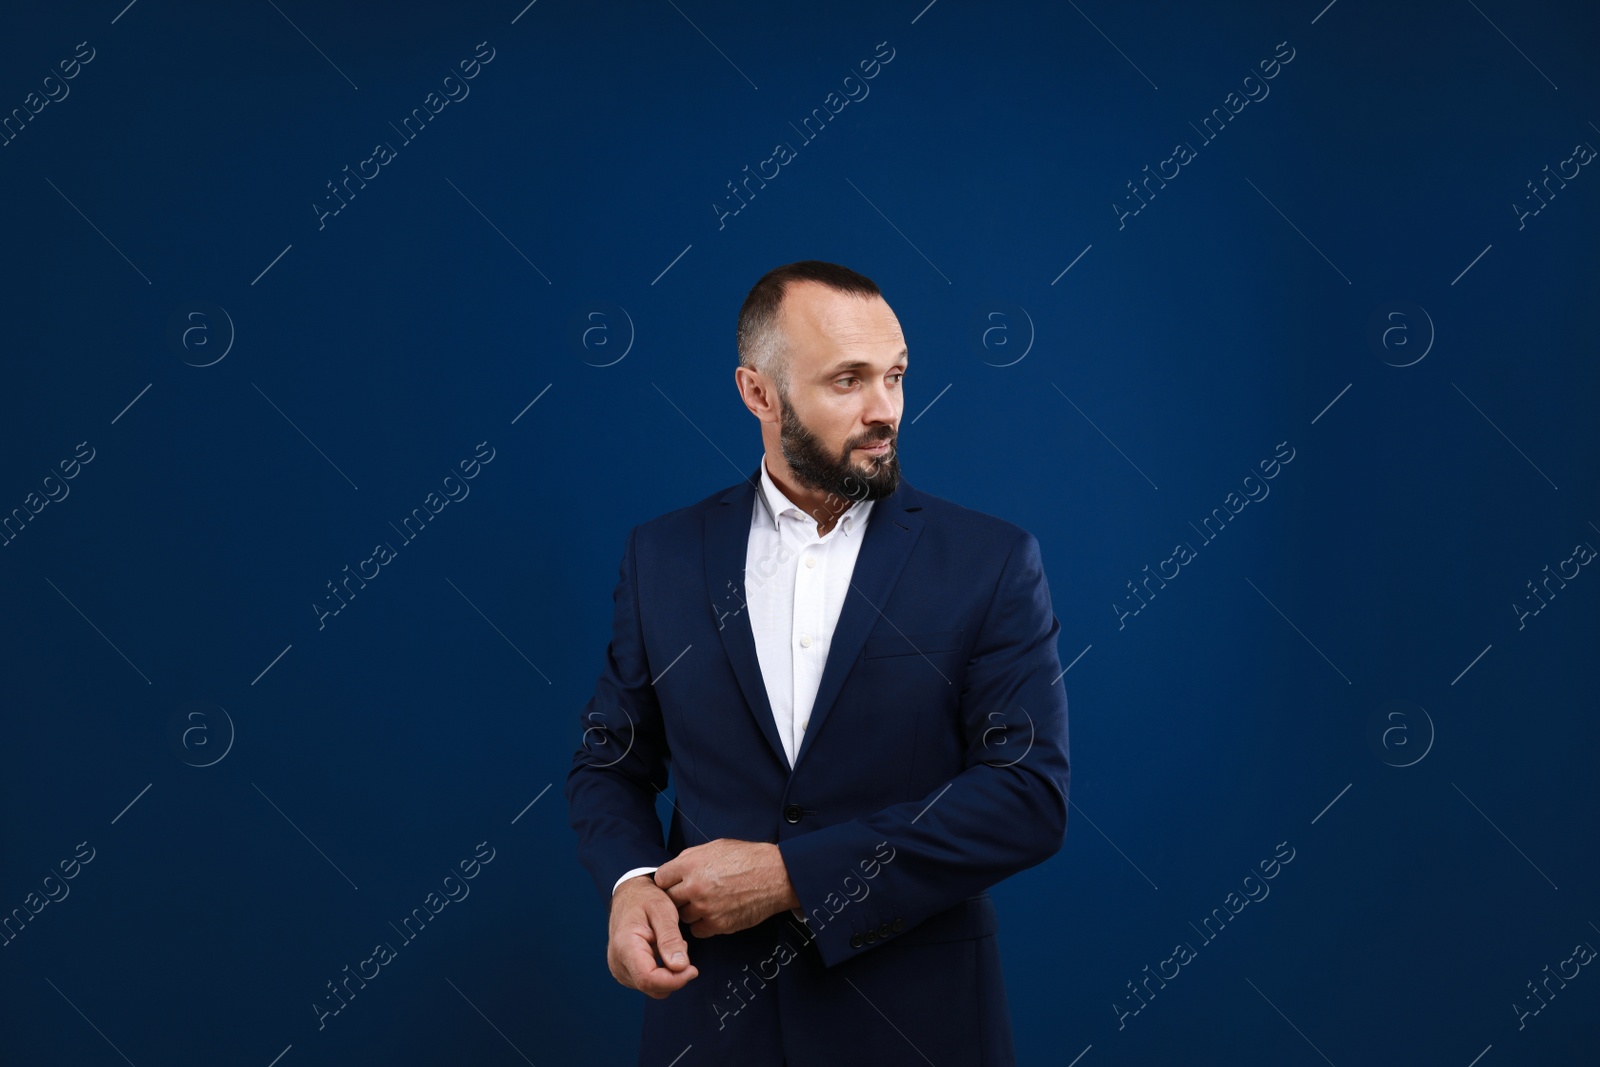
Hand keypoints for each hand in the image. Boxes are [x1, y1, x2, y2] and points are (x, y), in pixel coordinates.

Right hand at [607, 875, 698, 997]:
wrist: (629, 895)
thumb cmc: (645, 898)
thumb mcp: (663, 910)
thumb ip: (671, 939)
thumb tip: (680, 967)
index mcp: (624, 946)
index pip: (648, 979)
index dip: (674, 980)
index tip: (693, 969)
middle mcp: (617, 962)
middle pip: (652, 987)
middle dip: (675, 975)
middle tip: (683, 947)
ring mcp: (619, 969)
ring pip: (653, 988)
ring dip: (669, 973)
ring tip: (672, 945)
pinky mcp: (625, 972)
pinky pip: (650, 983)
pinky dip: (663, 972)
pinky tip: (664, 952)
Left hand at [654, 839, 800, 937]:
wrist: (776, 875)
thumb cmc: (749, 858)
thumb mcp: (715, 847)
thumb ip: (691, 858)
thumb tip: (675, 869)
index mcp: (691, 864)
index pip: (661, 879)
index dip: (668, 881)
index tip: (674, 884)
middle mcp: (695, 887)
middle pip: (669, 900)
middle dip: (677, 898)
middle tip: (689, 895)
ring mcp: (706, 907)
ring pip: (683, 917)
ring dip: (691, 912)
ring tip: (706, 903)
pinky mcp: (718, 924)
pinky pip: (698, 930)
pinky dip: (703, 925)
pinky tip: (714, 914)